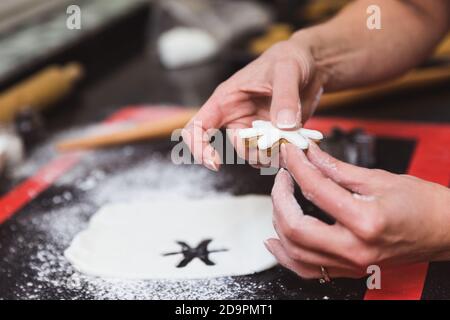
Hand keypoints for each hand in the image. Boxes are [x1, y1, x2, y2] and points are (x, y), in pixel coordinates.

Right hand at [182, 36, 325, 170]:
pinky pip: (272, 155)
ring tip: (290, 142)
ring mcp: (255, 129)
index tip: (216, 163)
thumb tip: (284, 126)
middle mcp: (236, 117)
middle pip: (233, 148)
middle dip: (253, 153)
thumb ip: (284, 97)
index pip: (196, 128)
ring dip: (271, 156)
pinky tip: (297, 143)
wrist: (310, 63)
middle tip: (276, 146)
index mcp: (226, 100)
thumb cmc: (290, 57)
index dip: (199, 148)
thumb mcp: (287, 70)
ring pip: (254, 155)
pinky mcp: (273, 136)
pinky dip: (284, 155)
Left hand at [266, 142, 449, 278]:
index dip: (296, 167)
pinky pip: (306, 270)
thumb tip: (310, 155)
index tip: (290, 154)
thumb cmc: (421, 205)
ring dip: (278, 222)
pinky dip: (285, 255)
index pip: (315, 189)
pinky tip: (276, 240)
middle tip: (283, 176)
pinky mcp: (348, 270)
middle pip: (295, 226)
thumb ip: (336, 168)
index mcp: (364, 220)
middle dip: (279, 197)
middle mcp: (354, 248)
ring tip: (280, 199)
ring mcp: (350, 264)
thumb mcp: (378, 178)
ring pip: (295, 251)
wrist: (443, 231)